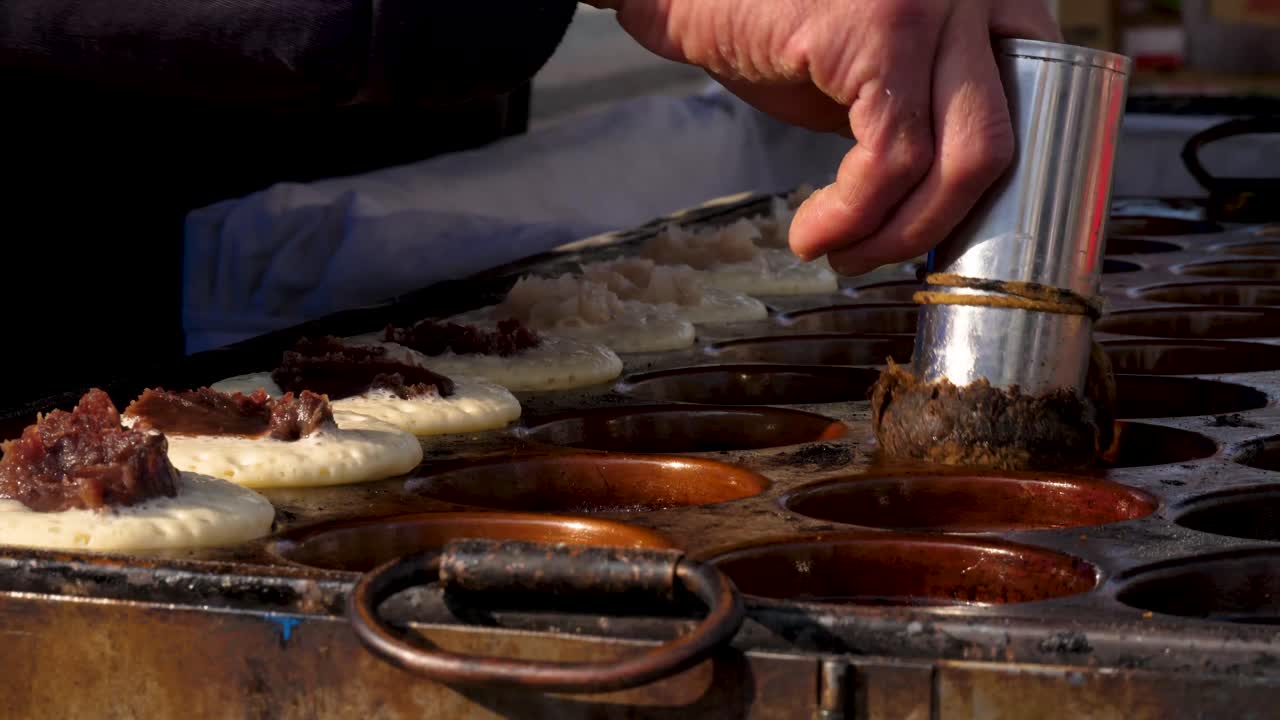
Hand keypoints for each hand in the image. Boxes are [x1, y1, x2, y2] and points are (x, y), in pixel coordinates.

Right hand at [589, 0, 1060, 274]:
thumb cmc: (754, 11)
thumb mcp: (856, 62)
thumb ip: (908, 108)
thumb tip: (930, 196)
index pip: (1036, 99)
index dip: (993, 182)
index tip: (940, 229)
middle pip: (1006, 139)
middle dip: (944, 224)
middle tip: (883, 254)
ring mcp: (935, 3)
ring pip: (962, 160)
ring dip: (898, 234)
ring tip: (841, 252)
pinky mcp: (879, 28)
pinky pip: (890, 158)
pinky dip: (853, 216)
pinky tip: (814, 231)